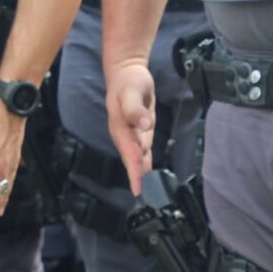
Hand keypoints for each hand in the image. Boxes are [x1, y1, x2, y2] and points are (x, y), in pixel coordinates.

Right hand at [105, 59, 157, 193]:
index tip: (140, 191)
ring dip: (143, 176)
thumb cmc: (128, 81)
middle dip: (139, 181)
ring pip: (138, 160)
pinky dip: (146, 165)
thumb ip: (135, 109)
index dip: (135, 174)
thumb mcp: (131, 91)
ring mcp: (132, 135)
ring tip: (151, 194)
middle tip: (149, 199)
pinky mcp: (140, 132)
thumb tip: (144, 125)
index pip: (130, 155)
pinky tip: (150, 175)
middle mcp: (125, 136)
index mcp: (121, 129)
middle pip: (132, 162)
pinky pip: (143, 152)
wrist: (125, 72)